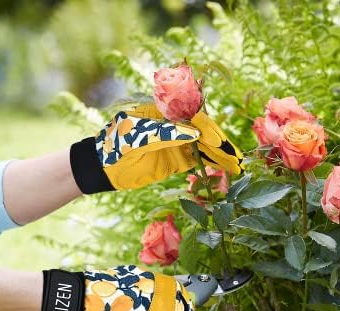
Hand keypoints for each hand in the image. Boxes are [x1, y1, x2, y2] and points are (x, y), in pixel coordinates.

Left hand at [70, 104, 241, 193]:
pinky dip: (209, 164)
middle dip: (220, 145)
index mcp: (164, 112)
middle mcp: (173, 126)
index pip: (192, 117)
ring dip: (219, 156)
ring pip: (202, 147)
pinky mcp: (174, 161)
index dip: (208, 128)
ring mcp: (175, 143)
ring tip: (236, 166)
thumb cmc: (116, 146)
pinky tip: (222, 169)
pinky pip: (195, 160)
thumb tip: (196, 133)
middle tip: (237, 158)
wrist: (102, 169)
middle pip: (202, 132)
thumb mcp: (139, 137)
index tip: (219, 142)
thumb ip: (166, 134)